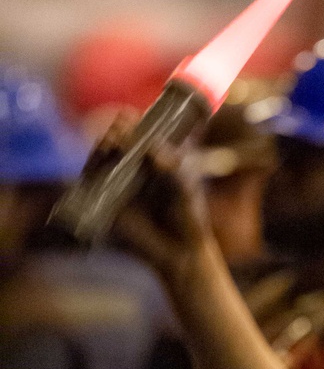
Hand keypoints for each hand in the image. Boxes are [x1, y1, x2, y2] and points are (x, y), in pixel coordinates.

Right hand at [93, 112, 214, 287]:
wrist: (180, 252)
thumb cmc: (187, 217)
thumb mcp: (185, 187)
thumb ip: (172, 167)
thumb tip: (150, 150)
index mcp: (153, 159)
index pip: (138, 133)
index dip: (131, 122)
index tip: (130, 116)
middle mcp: (132, 168)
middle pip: (117, 140)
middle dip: (116, 131)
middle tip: (121, 126)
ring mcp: (117, 183)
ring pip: (102, 157)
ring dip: (104, 145)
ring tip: (112, 141)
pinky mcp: (105, 201)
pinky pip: (92, 181)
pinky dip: (93, 168)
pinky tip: (100, 162)